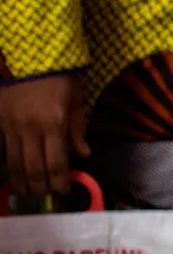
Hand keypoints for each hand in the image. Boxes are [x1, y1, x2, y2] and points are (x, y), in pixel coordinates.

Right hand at [0, 74, 88, 198]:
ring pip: (13, 163)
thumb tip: (84, 155)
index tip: (63, 190)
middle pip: (33, 168)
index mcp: (54, 123)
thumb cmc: (60, 77)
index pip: (56, 163)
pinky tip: (9, 174)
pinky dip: (5, 164)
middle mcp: (30, 128)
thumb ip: (79, 129)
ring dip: (20, 182)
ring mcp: (10, 126)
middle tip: (44, 196)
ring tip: (26, 193)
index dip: (59, 181)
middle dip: (39, 187)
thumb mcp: (78, 100)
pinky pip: (1, 148)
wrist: (32, 57)